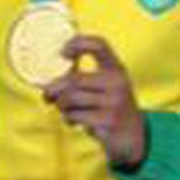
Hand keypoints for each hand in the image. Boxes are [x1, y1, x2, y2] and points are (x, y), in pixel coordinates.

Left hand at [44, 35, 145, 168]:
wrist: (133, 137)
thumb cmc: (109, 108)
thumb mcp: (103, 88)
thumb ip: (81, 79)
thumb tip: (47, 80)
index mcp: (116, 69)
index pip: (99, 45)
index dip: (78, 43)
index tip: (62, 53)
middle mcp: (117, 82)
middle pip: (73, 78)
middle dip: (53, 89)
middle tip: (47, 96)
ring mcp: (114, 101)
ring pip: (70, 98)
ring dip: (61, 106)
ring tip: (66, 111)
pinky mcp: (108, 120)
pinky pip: (74, 115)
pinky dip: (68, 119)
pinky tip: (74, 122)